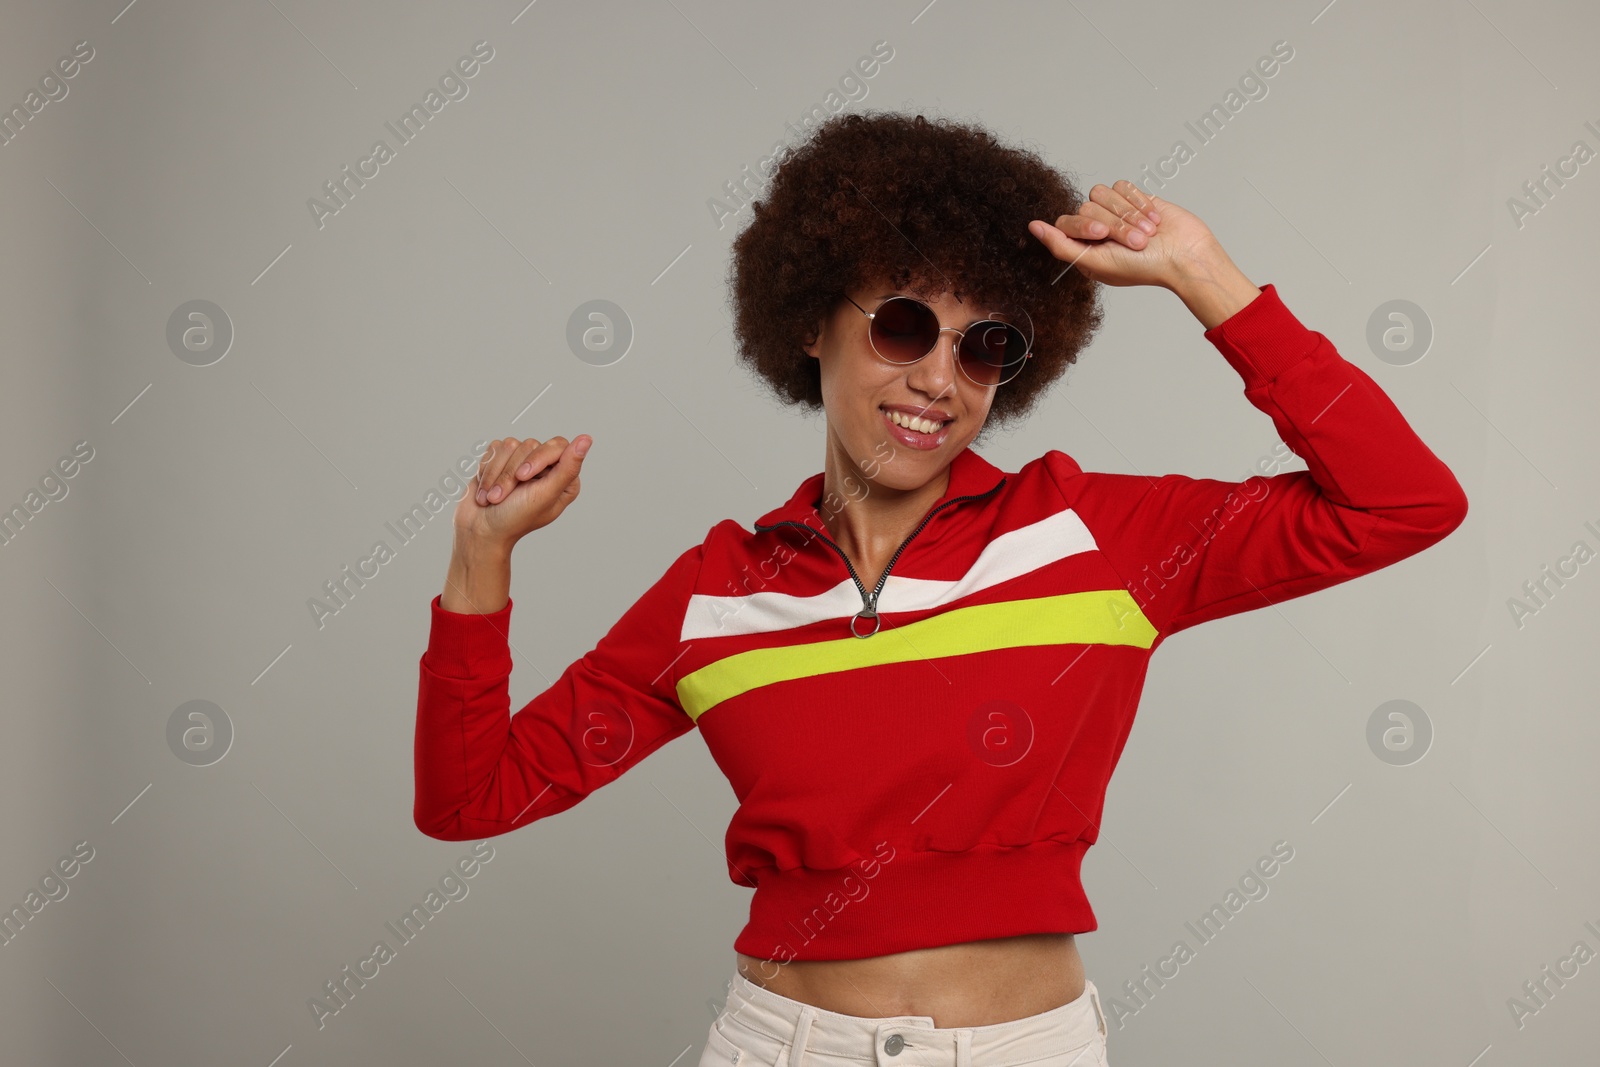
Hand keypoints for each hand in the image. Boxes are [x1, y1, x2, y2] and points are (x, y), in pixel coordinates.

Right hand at [452, 434, 590, 551]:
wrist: (480, 530)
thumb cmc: (514, 519)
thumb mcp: (546, 495)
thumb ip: (568, 468)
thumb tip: (586, 439)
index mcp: (564, 478)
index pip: (558, 446)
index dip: (538, 458)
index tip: (523, 477)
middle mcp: (546, 468)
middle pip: (531, 444)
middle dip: (511, 472)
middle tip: (502, 496)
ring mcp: (522, 462)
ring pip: (510, 445)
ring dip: (497, 474)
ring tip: (493, 497)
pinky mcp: (501, 460)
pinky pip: (495, 448)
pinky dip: (487, 470)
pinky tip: (486, 489)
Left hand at [1029, 180, 1222, 289]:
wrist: (1185, 256)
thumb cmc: (1143, 267)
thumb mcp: (1096, 263)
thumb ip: (1061, 246)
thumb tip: (1033, 226)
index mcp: (1083, 248)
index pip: (1066, 222)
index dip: (1085, 225)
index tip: (1103, 235)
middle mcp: (1096, 230)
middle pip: (1086, 206)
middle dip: (1115, 224)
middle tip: (1135, 242)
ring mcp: (1115, 212)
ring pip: (1103, 192)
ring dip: (1128, 213)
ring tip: (1146, 233)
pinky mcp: (1134, 198)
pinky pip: (1122, 185)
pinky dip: (1139, 202)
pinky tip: (1153, 219)